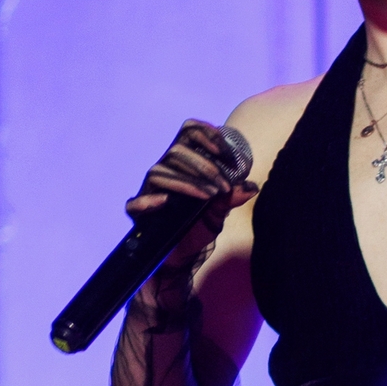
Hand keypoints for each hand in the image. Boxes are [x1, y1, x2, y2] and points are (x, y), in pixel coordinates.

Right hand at [125, 119, 256, 269]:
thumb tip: (251, 187)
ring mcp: (150, 189)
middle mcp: (165, 169)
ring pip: (160, 172)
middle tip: (224, 187)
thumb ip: (231, 197)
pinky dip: (148, 200)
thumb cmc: (199, 224)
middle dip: (204, 166)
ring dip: (188, 182)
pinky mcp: (139, 211)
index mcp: (184, 162)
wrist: (183, 253)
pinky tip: (165, 202)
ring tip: (210, 196)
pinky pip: (135, 203)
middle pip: (176, 151)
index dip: (208, 135)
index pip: (189, 132)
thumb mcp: (220, 211)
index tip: (229, 157)